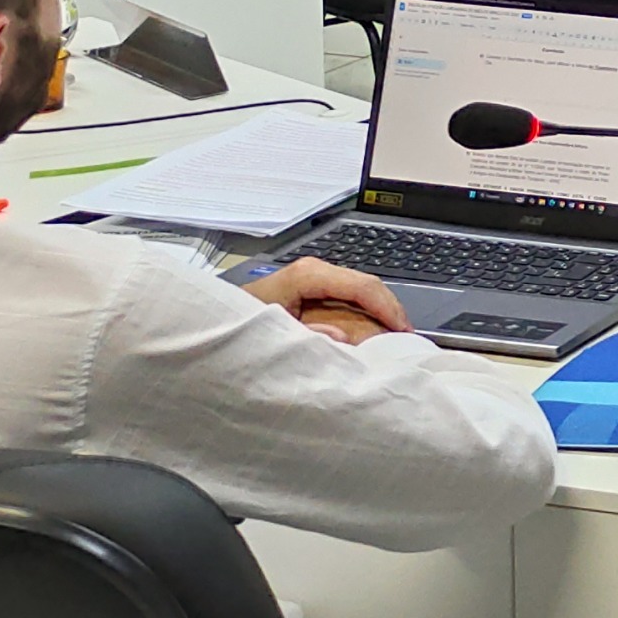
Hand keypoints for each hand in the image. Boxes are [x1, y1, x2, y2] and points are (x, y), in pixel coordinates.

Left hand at [245, 257, 410, 343]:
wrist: (212, 322)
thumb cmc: (235, 325)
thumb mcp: (270, 334)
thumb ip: (307, 336)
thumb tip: (342, 337)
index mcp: (307, 275)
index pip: (362, 285)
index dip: (388, 308)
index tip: (404, 332)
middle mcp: (314, 273)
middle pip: (366, 289)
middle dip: (388, 314)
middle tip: (405, 343)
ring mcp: (314, 282)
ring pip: (360, 297)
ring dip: (377, 320)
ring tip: (392, 344)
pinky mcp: (313, 295)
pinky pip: (347, 305)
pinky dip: (362, 322)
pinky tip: (368, 339)